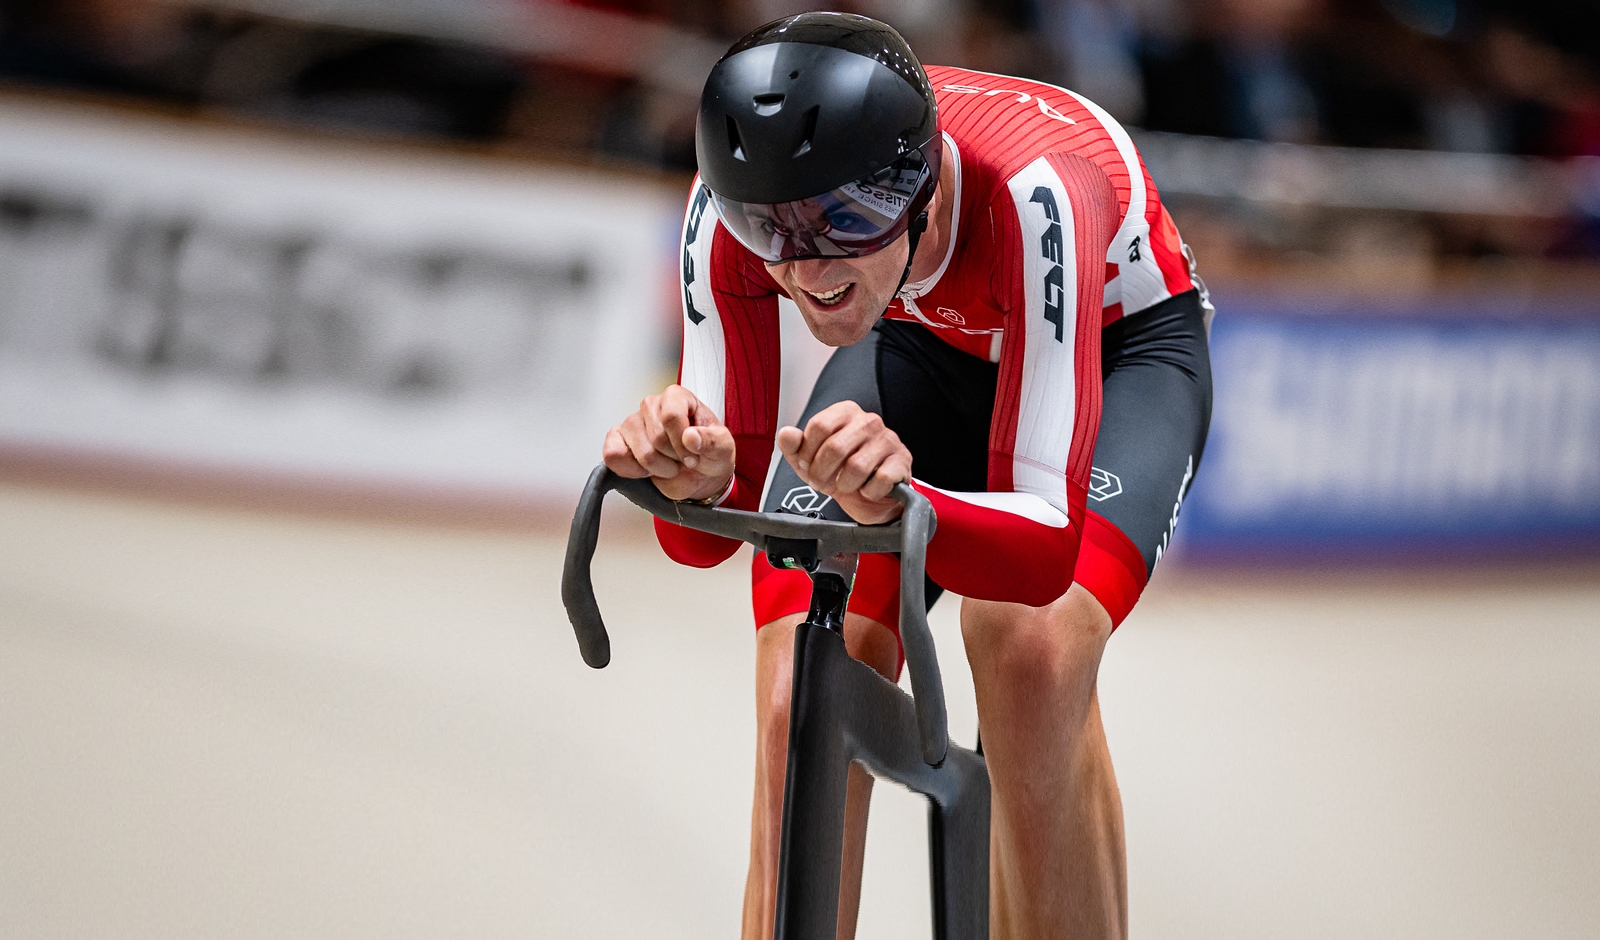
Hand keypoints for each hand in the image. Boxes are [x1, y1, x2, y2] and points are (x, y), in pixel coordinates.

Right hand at [603, 385, 735, 501]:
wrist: (700, 477)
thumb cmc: (710, 455)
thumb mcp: (723, 448)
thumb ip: (712, 440)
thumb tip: (691, 437)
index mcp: (677, 397)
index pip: (671, 416)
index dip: (683, 443)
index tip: (693, 455)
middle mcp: (652, 406)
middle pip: (656, 437)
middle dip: (673, 458)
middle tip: (682, 460)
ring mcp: (633, 423)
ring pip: (639, 451)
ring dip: (657, 467)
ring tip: (667, 464)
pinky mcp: (618, 442)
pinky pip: (613, 455)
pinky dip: (630, 470)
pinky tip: (645, 470)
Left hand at [777, 402, 910, 523]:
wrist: (870, 497)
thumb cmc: (840, 472)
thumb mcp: (809, 460)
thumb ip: (794, 446)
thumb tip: (787, 434)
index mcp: (845, 412)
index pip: (819, 426)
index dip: (807, 453)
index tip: (807, 466)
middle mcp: (868, 421)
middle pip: (835, 447)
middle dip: (822, 473)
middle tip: (822, 482)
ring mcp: (888, 440)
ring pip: (856, 466)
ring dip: (846, 485)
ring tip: (846, 485)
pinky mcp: (902, 461)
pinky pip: (880, 480)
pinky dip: (869, 492)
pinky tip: (867, 489)